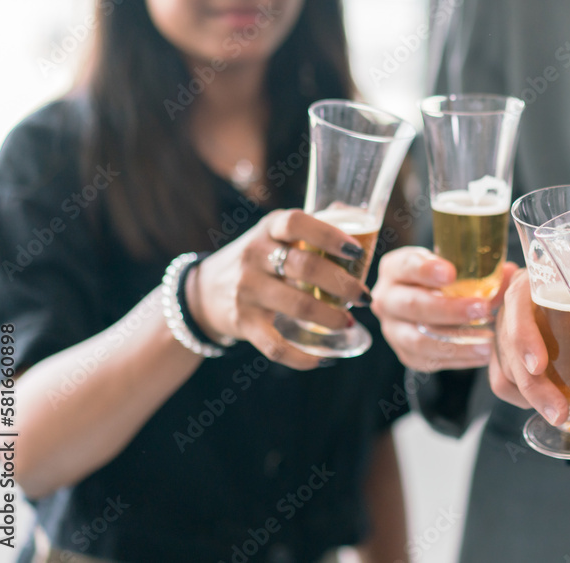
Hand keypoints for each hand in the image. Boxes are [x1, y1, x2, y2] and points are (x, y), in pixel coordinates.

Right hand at [187, 209, 369, 369]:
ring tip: (349, 322)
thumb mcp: (275, 233)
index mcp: (269, 229)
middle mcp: (255, 256)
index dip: (330, 235)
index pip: (297, 223)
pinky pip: (276, 345)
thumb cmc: (258, 258)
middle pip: (306, 267)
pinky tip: (323, 359)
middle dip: (344, 284)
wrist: (205, 291)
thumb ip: (311, 224)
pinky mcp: (244, 322)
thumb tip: (352, 211)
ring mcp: (247, 290)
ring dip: (332, 318)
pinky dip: (302, 357)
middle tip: (364, 296)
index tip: (357, 250)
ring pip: (298, 306)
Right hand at [371, 246, 516, 371]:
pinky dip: (458, 359)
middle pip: (413, 306)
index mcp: (395, 269)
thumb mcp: (456, 266)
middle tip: (483, 308)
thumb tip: (512, 274)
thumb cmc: (445, 278)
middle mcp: (387, 299)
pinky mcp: (406, 354)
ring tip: (488, 342)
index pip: (406, 266)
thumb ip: (481, 270)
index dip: (427, 270)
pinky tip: (482, 355)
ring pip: (419, 340)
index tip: (451, 273)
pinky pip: (429, 360)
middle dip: (450, 309)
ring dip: (456, 342)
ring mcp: (393, 330)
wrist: (429, 301)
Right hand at [488, 270, 569, 423]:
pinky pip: (502, 380)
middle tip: (559, 412)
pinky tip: (543, 405)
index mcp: (532, 281)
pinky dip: (521, 397)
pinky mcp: (502, 352)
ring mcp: (503, 330)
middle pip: (509, 346)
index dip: (524, 337)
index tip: (539, 366)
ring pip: (506, 369)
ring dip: (531, 397)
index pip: (517, 304)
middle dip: (534, 386)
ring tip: (560, 414)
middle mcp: (511, 305)